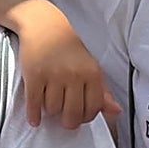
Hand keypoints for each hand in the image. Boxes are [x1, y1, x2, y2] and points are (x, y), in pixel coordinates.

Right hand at [16, 2, 118, 128]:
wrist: (44, 26)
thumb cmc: (69, 48)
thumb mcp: (91, 66)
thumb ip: (103, 91)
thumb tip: (115, 111)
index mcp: (92, 74)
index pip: (93, 108)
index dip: (86, 117)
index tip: (80, 116)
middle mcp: (74, 75)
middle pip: (72, 113)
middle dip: (68, 121)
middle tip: (65, 119)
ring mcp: (53, 75)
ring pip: (52, 109)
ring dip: (50, 111)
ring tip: (50, 104)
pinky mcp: (33, 75)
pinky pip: (34, 103)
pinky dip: (33, 114)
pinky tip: (34, 119)